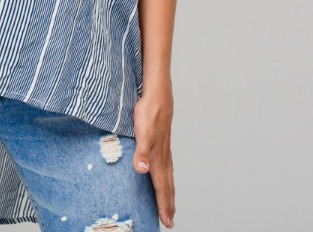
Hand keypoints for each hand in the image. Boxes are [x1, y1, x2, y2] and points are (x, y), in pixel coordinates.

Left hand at [132, 89, 175, 226]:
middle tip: (171, 221)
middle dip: (168, 204)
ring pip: (168, 176)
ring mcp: (164, 149)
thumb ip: (142, 151)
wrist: (157, 93)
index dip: (164, 204)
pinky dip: (167, 178)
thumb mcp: (142, 131)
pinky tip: (164, 178)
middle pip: (168, 185)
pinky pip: (166, 166)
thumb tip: (141, 170)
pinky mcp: (161, 142)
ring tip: (170, 206)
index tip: (167, 220)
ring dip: (169, 193)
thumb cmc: (148, 111)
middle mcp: (163, 155)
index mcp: (157, 157)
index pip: (161, 186)